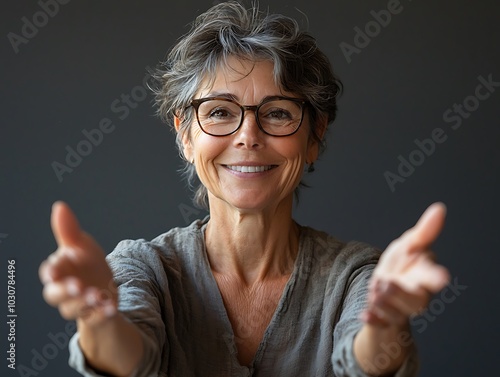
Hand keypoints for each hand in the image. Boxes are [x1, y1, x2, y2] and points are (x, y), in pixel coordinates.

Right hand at [39, 201, 117, 324]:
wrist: (104, 289)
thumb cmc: (87, 265)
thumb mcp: (82, 245)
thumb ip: (69, 231)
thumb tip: (60, 206)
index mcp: (60, 271)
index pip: (50, 272)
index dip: (51, 273)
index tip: (55, 272)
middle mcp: (65, 290)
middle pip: (54, 295)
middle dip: (65, 292)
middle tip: (78, 286)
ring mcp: (79, 305)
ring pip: (73, 309)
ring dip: (84, 303)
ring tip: (97, 296)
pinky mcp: (94, 315)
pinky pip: (96, 318)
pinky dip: (102, 313)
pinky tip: (111, 307)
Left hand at [361, 202, 450, 327]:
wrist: (382, 286)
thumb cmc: (401, 264)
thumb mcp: (408, 244)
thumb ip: (424, 232)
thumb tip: (439, 209)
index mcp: (424, 276)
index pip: (433, 278)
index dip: (436, 277)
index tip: (441, 277)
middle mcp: (416, 295)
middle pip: (417, 302)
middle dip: (402, 294)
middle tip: (386, 283)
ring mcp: (400, 309)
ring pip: (399, 314)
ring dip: (385, 304)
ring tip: (375, 292)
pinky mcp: (385, 319)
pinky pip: (380, 324)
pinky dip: (373, 320)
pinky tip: (365, 314)